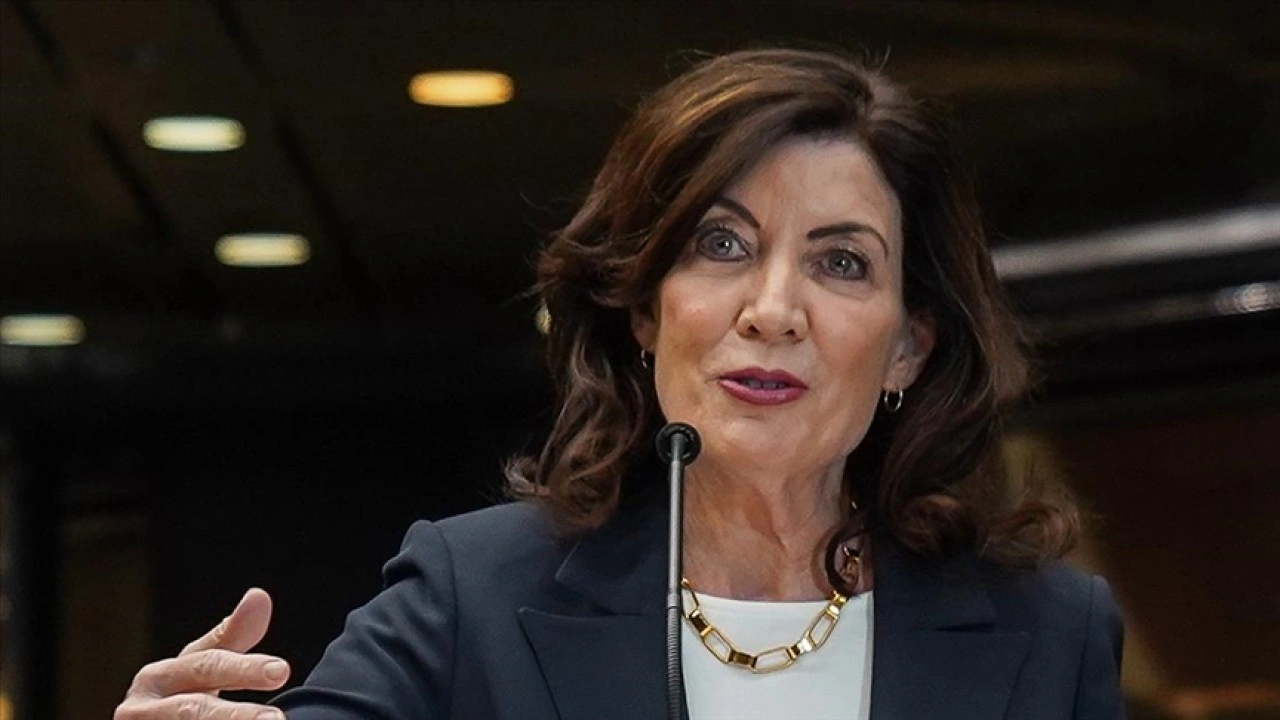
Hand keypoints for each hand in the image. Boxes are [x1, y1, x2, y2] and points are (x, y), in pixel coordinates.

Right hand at [115, 588, 290, 719]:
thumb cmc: (179, 697)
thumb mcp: (201, 667)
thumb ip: (231, 637)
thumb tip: (260, 595)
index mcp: (155, 678)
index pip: (206, 667)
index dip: (244, 669)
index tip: (281, 671)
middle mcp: (139, 710)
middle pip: (194, 711)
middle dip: (238, 716)